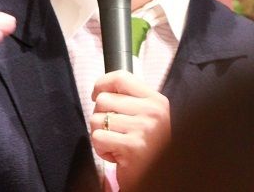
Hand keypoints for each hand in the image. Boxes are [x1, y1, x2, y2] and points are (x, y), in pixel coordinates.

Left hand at [90, 70, 170, 189]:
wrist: (158, 177)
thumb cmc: (147, 145)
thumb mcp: (146, 115)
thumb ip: (129, 99)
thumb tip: (100, 88)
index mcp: (156, 100)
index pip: (121, 77)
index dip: (102, 84)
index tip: (96, 95)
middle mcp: (153, 112)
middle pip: (103, 99)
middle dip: (99, 116)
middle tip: (112, 130)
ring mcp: (143, 129)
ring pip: (96, 119)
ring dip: (100, 134)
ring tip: (115, 143)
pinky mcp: (132, 148)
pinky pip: (98, 137)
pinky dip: (100, 149)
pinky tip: (115, 154)